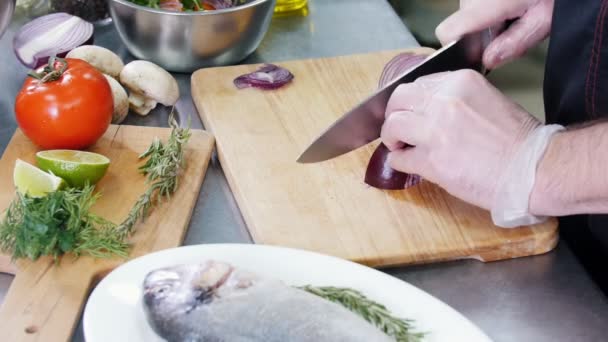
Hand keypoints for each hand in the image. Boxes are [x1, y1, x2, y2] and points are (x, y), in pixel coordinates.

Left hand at [381, 70, 539, 209]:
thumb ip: (454, 98)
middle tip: (399, 129)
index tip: (410, 112)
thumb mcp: (486, 98)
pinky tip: (410, 164)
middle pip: (398, 99)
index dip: (409, 101)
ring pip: (392, 126)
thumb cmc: (517, 139)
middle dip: (393, 114)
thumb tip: (427, 109)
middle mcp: (443, 101)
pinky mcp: (431, 161)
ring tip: (401, 147)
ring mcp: (435, 131)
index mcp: (459, 82)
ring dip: (391, 138)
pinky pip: (398, 158)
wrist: (532, 169)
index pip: (417, 83)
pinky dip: (399, 162)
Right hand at [436, 0, 553, 68]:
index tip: (476, 55)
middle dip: (484, 34)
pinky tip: (512, 4)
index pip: (449, 31)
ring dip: (489, 20)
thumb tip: (488, 60)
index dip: (456, 48)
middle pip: (461, 24)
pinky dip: (491, 8)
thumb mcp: (545, 18)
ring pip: (468, 13)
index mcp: (490, 2)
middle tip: (514, 27)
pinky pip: (476, 3)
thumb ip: (516, 42)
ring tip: (517, 12)